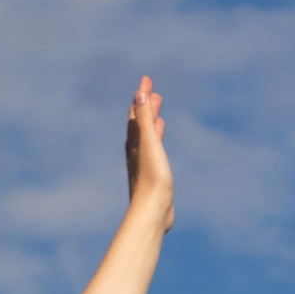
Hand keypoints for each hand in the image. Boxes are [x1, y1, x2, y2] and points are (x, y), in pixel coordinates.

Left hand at [124, 74, 173, 223]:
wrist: (151, 213)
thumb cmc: (152, 178)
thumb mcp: (149, 143)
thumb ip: (144, 119)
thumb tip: (139, 94)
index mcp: (134, 142)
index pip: (136, 113)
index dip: (141, 96)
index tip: (147, 80)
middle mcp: (136, 152)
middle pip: (140, 125)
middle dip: (146, 108)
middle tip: (154, 94)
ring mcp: (143, 165)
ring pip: (146, 140)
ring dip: (152, 126)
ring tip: (159, 117)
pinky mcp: (151, 178)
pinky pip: (153, 155)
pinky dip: (156, 146)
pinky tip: (159, 150)